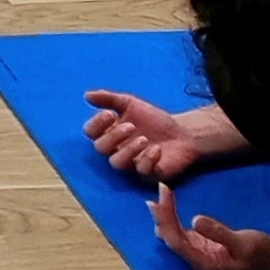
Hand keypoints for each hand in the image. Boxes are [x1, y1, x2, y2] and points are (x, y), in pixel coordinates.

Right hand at [84, 90, 212, 182]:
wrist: (182, 133)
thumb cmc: (154, 120)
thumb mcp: (131, 103)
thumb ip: (109, 98)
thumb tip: (86, 95)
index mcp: (109, 132)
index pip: (91, 132)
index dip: (96, 124)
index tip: (110, 114)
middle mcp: (116, 149)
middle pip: (100, 148)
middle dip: (113, 136)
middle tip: (131, 126)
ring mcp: (130, 164)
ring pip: (116, 163)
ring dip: (128, 150)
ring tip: (144, 139)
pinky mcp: (147, 175)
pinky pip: (141, 172)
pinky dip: (148, 160)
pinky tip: (157, 150)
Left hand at [153, 183, 269, 269]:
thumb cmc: (262, 254)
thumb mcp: (243, 243)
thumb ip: (219, 233)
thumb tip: (194, 220)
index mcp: (205, 264)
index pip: (177, 242)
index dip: (166, 219)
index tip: (162, 198)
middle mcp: (198, 261)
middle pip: (171, 238)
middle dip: (162, 215)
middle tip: (160, 189)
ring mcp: (199, 254)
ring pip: (174, 236)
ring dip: (165, 217)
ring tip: (157, 197)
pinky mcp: (204, 246)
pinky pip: (182, 234)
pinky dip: (173, 219)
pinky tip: (167, 208)